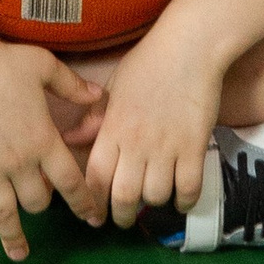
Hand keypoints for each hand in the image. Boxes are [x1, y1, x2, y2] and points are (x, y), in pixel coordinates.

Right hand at [0, 39, 106, 259]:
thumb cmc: (4, 63)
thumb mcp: (46, 67)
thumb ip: (73, 86)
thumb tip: (99, 95)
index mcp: (44, 140)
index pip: (71, 182)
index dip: (84, 203)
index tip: (92, 218)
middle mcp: (20, 162)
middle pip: (38, 201)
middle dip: (44, 207)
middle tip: (43, 204)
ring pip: (6, 213)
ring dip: (13, 236)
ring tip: (19, 254)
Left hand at [82, 22, 225, 231]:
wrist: (190, 45)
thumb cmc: (149, 62)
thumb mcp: (114, 87)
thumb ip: (93, 118)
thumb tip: (69, 139)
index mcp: (113, 127)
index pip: (95, 176)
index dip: (92, 201)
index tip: (95, 212)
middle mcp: (137, 142)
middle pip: (124, 195)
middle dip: (121, 215)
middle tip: (123, 217)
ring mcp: (167, 146)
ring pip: (156, 195)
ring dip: (153, 204)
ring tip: (153, 200)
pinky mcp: (194, 147)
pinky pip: (189, 188)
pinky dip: (185, 201)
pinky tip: (181, 199)